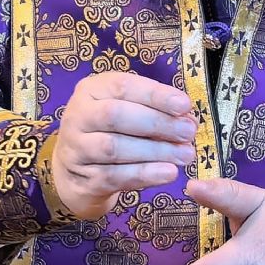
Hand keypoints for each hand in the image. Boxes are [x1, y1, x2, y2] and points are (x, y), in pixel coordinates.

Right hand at [51, 72, 195, 220]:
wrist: (77, 172)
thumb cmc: (110, 132)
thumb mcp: (128, 111)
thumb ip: (155, 111)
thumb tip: (188, 118)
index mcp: (91, 91)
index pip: (122, 86)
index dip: (155, 95)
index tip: (184, 105)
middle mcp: (78, 116)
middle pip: (116, 116)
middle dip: (157, 123)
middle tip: (188, 132)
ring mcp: (76, 149)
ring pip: (114, 147)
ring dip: (155, 151)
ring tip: (184, 154)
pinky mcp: (82, 178)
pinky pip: (114, 176)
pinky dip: (144, 174)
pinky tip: (168, 173)